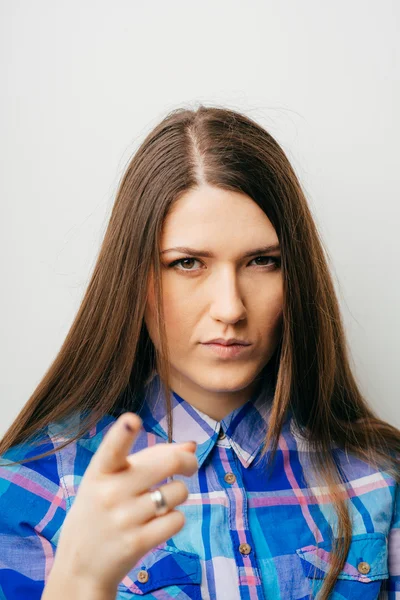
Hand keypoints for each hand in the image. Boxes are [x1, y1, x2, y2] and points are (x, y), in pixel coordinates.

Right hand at [51, 412, 197, 592]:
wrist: (79, 566)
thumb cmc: (101, 510)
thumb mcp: (111, 480)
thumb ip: (148, 458)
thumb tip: (190, 446)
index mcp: (100, 471)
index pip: (111, 448)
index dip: (123, 433)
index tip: (132, 420)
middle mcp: (110, 492)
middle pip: (167, 464)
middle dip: (187, 462)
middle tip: (190, 466)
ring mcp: (123, 519)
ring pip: (178, 492)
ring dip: (179, 494)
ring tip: (162, 501)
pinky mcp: (137, 543)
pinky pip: (177, 520)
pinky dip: (175, 519)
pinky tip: (159, 523)